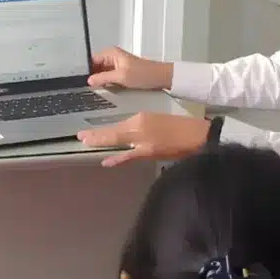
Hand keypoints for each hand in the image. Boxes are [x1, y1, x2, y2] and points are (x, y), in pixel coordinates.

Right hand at [78, 112, 208, 166]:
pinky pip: (130, 123)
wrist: (199, 134)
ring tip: (95, 135)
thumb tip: (107, 161)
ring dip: (108, 130)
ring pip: (121, 126)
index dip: (95, 137)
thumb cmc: (176, 147)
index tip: (80, 137)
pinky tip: (117, 132)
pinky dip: (120, 128)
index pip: (110, 135)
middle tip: (82, 136)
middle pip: (113, 129)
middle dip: (98, 133)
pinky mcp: (151, 117)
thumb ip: (128, 156)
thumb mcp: (151, 153)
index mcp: (135, 128)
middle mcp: (137, 120)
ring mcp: (144, 117)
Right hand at [87, 47, 172, 90]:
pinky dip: (107, 84)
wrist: (160, 78)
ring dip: (100, 81)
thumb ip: (103, 78)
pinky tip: (106, 90)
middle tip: (90, 87)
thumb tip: (89, 80)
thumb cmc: (145, 73)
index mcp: (111, 53)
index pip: (91, 60)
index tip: (82, 80)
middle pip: (95, 68)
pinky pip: (108, 79)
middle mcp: (112, 57)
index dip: (86, 70)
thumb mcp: (121, 76)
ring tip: (99, 89)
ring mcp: (116, 65)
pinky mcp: (120, 73)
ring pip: (101, 74)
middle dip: (93, 77)